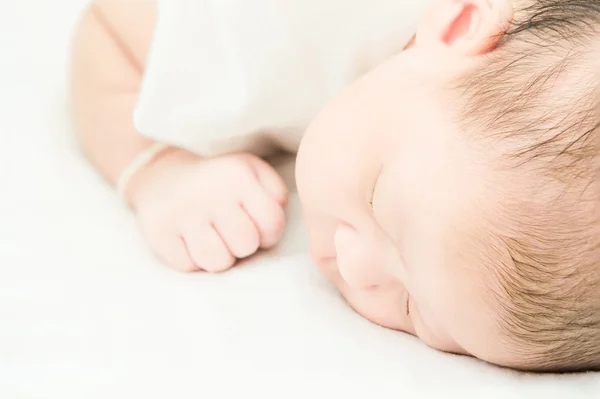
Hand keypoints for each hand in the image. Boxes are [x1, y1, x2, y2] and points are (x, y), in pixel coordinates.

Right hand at [129, 149, 287, 271]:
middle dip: (243, 244)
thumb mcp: (253, 172)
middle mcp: (209, 193)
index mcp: (237, 175)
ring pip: (218, 262)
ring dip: (219, 256)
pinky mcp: (158, 234)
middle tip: (230, 230)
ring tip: (213, 237)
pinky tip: (190, 240)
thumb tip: (276, 218)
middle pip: (246, 245)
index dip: (268, 232)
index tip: (255, 224)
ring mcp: (181, 214)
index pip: (272, 224)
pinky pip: (190, 267)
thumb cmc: (220, 181)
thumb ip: (276, 193)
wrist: (162, 177)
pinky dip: (193, 260)